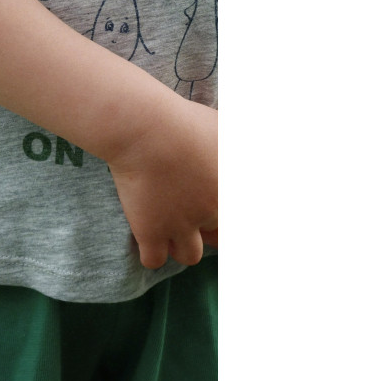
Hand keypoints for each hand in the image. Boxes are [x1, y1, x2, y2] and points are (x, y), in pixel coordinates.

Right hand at [107, 97, 217, 269]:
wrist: (142, 126)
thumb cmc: (182, 120)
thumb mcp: (224, 129)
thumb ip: (234, 150)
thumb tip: (232, 157)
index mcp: (232, 191)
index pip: (238, 226)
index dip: (223, 215)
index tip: (215, 209)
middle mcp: (214, 212)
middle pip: (218, 238)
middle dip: (208, 227)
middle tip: (191, 208)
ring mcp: (183, 225)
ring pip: (190, 255)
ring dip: (182, 243)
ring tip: (170, 225)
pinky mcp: (152, 231)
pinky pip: (154, 260)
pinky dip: (152, 252)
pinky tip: (147, 236)